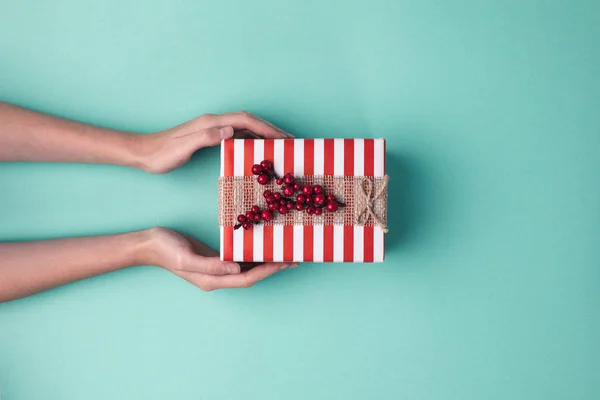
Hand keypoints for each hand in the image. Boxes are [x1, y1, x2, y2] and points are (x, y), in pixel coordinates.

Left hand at [138, 111, 291, 173]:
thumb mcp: (183, 147)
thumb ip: (206, 137)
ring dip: (263, 135)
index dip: (266, 127)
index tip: (283, 137)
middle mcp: (214, 122)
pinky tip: (257, 150)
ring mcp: (212, 129)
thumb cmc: (162, 154)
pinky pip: (237, 136)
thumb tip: (229, 131)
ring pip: (245, 128)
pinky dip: (252, 141)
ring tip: (280, 145)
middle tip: (290, 141)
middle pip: (249, 121)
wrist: (144, 153)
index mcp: (212, 122)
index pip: (245, 120)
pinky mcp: (209, 137)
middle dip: (271, 129)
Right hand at [145, 227, 296, 290]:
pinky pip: (239, 259)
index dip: (267, 271)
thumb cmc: (166, 249)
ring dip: (266, 262)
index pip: (246, 278)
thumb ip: (210, 265)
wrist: (151, 243)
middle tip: (294, 258)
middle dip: (273, 268)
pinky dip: (254, 255)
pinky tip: (264, 248)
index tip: (284, 262)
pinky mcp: (216, 258)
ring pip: (248, 268)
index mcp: (212, 280)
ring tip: (285, 254)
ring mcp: (217, 268)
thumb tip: (235, 269)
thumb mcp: (186, 257)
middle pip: (252, 275)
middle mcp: (218, 277)